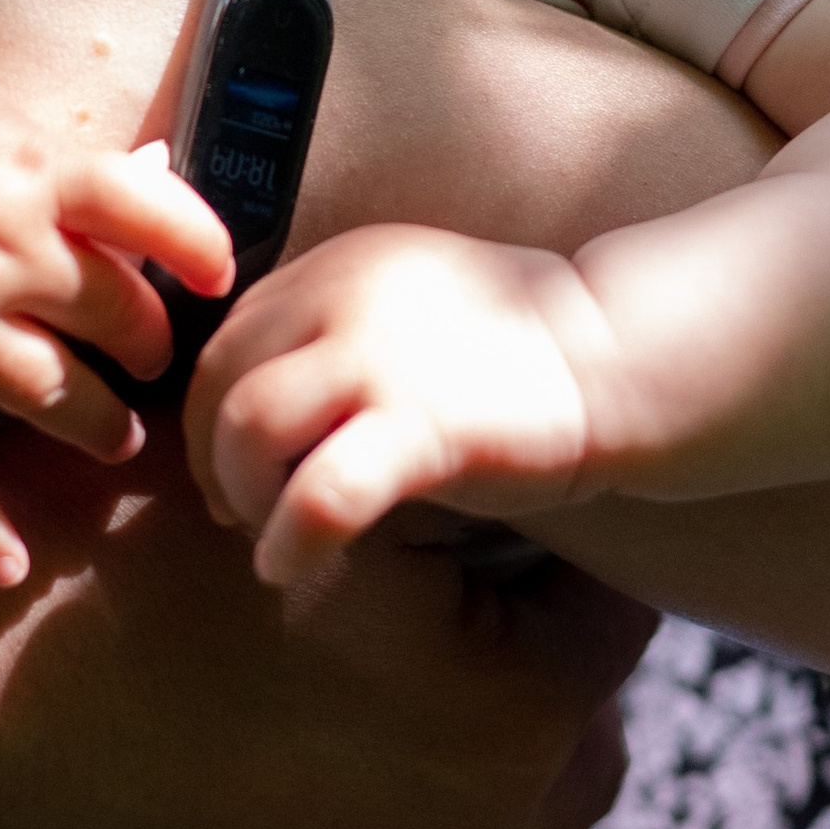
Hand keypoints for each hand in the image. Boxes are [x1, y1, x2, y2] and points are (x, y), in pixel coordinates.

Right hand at [0, 41, 232, 584]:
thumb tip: (159, 176)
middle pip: (117, 319)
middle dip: (146, 349)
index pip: (158, 217)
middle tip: (148, 361)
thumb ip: (66, 163)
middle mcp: (5, 253)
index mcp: (38, 173)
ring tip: (114, 438)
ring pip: (58, 397)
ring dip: (99, 427)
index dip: (203, 251)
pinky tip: (8, 568)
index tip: (218, 279)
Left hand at [188, 224, 620, 584]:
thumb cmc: (513, 349)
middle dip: (211, 455)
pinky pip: (319, 493)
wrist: (619, 356)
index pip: (229, 334)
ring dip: (241, 491)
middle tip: (238, 509)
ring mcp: (381, 358)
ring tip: (268, 532)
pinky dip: (290, 538)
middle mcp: (345, 295)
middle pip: (218, 378)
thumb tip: (256, 402)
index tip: (232, 463)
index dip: (210, 409)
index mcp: (340, 264)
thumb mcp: (406, 304)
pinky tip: (291, 565)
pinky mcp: (422, 425)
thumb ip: (334, 327)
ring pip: (248, 426)